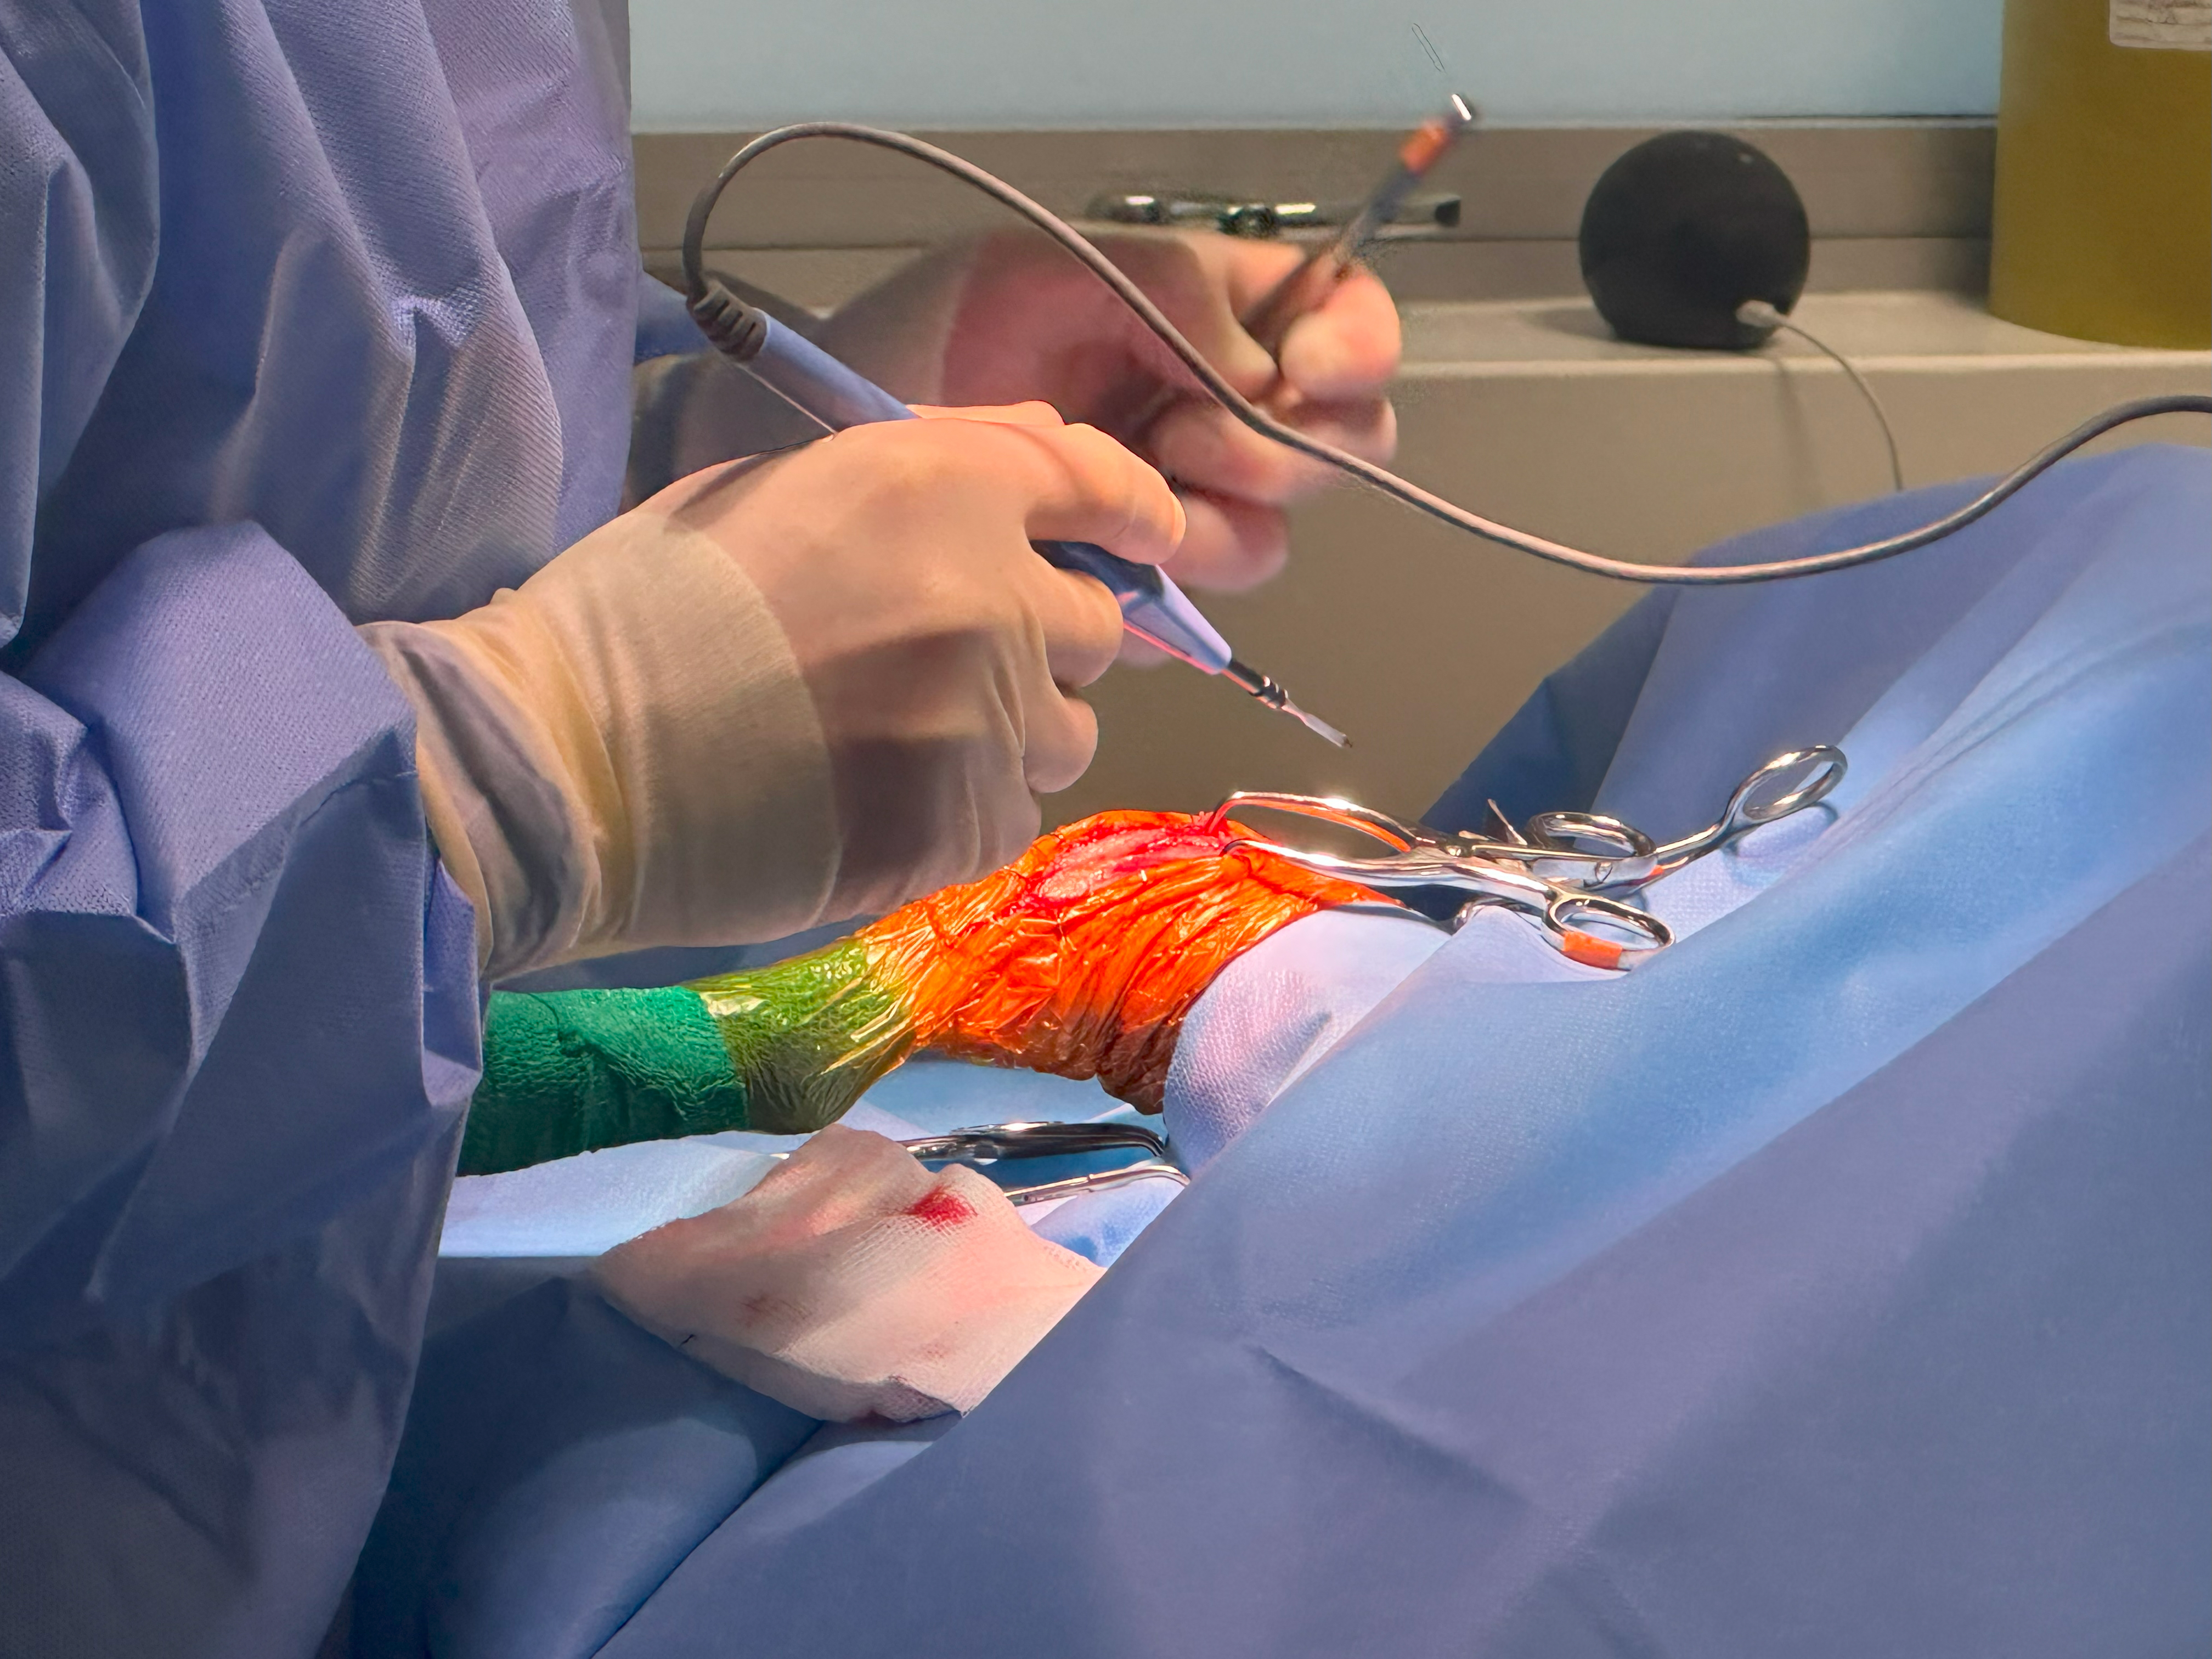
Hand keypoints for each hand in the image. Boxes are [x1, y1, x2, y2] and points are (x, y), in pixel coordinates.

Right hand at [366, 404, 1181, 975]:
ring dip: (1008, 732)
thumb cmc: (646, 607)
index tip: (1146, 540)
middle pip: (1097, 628)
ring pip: (1065, 732)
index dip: (1136, 514)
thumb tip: (1034, 452)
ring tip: (898, 742)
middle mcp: (993, 594)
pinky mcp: (964, 824)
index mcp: (944, 485)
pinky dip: (959, 810)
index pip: (1103, 483)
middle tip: (948, 661)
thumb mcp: (780, 486)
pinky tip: (870, 802)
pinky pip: (1008, 815)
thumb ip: (924, 466)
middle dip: (1042, 641)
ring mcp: (987, 718)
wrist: (570, 755)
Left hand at [817, 227, 1399, 599]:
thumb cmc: (910, 342)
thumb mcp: (1029, 274)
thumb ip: (1164, 294)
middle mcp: (1200, 407)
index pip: (1335, 314)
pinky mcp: (1123, 585)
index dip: (1354, 345)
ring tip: (1123, 504)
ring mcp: (1168, 500)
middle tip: (1183, 439)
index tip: (1308, 374)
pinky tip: (1089, 565)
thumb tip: (1263, 370)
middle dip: (1279, 450)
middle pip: (1335, 443)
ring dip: (1217, 526)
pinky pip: (1190, 610)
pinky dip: (1158, 594)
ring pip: (1267, 537)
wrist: (816, 455)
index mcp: (1195, 310)